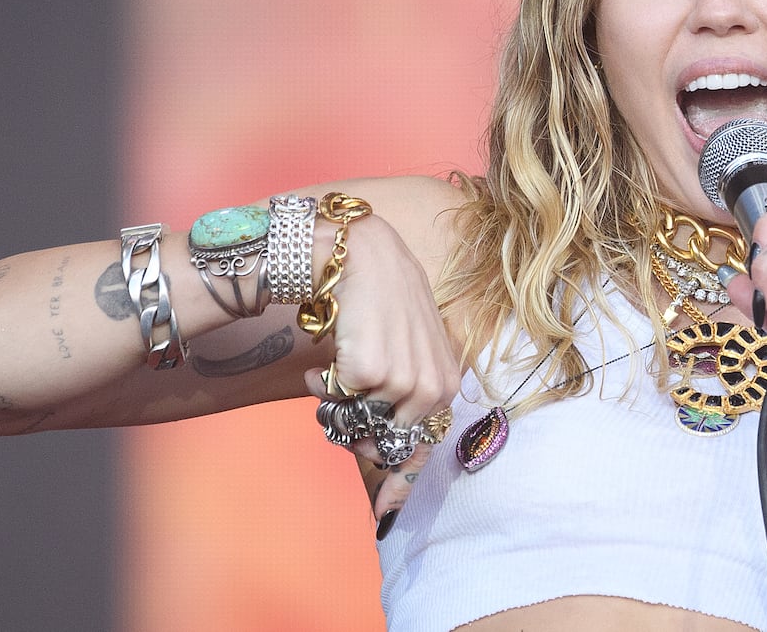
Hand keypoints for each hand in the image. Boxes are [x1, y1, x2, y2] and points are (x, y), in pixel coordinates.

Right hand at [300, 214, 460, 525]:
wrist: (362, 256)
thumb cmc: (382, 304)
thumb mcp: (408, 349)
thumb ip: (404, 400)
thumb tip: (388, 472)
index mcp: (446, 383)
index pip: (423, 446)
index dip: (399, 479)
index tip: (386, 512)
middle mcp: (431, 387)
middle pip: (383, 441)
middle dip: (355, 429)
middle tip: (343, 394)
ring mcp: (402, 381)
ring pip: (356, 422)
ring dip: (335, 403)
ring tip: (335, 366)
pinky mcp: (369, 372)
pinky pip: (334, 400)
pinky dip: (320, 386)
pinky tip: (325, 356)